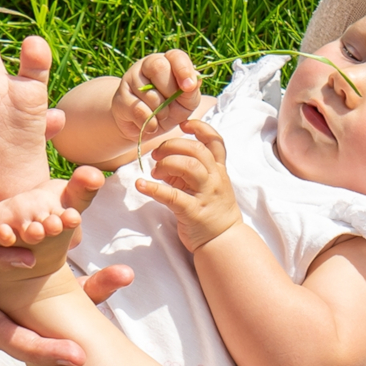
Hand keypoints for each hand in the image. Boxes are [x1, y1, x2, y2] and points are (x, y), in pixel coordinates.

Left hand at [0, 134, 128, 365]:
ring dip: (34, 334)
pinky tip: (20, 258)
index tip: (123, 278)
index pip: (44, 265)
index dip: (77, 274)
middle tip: (96, 345)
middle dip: (58, 335)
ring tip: (70, 347)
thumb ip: (8, 143)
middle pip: (26, 309)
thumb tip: (54, 121)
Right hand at [110, 49, 202, 143]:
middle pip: (159, 67)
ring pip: (148, 92)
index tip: (189, 86)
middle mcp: (147, 65)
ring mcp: (131, 79)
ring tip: (160, 115)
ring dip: (160, 111)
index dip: (183, 69)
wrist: (144, 127)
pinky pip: (138, 110)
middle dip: (170, 91)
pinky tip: (150, 123)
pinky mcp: (120, 98)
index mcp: (168, 62)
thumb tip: (196, 81)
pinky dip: (149, 122)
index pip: (176, 56)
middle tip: (172, 104)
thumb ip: (191, 93)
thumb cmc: (169, 110)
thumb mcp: (186, 103)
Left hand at [137, 119, 241, 251]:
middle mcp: (214, 179)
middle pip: (196, 150)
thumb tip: (164, 163)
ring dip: (166, 163)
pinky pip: (173, 196)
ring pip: (189, 166)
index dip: (200, 128)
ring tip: (154, 172)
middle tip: (156, 154)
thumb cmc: (212, 211)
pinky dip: (154, 189)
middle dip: (173, 146)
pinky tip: (141, 185)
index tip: (183, 125)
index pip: (215, 141)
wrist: (224, 241)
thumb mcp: (208, 186)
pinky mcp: (194, 212)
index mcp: (219, 171)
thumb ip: (190, 171)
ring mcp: (206, 195)